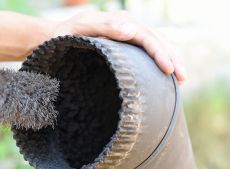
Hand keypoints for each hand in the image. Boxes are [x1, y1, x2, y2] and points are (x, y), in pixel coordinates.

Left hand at [52, 11, 185, 83]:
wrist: (54, 36)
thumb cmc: (64, 35)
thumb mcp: (80, 29)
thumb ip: (104, 27)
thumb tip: (132, 31)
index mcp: (120, 21)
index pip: (147, 37)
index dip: (160, 53)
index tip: (169, 70)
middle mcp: (126, 26)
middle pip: (156, 40)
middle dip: (172, 58)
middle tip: (184, 77)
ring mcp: (126, 34)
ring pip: (154, 45)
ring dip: (169, 59)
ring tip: (181, 78)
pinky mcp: (123, 45)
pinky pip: (144, 51)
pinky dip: (156, 60)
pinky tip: (163, 73)